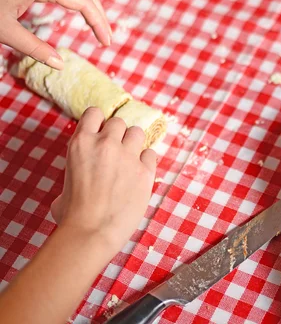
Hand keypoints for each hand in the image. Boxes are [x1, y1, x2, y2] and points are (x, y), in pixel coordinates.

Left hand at [0, 0, 111, 69]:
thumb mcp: (5, 33)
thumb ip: (35, 49)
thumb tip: (60, 64)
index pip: (83, 2)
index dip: (98, 23)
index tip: (105, 43)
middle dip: (99, 14)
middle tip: (107, 38)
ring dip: (90, 5)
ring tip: (97, 27)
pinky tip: (76, 13)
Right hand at [51, 107, 156, 253]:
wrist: (92, 233)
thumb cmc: (72, 217)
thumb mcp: (63, 187)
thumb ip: (75, 175)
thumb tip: (75, 188)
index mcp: (81, 144)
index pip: (95, 113)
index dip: (99, 122)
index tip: (101, 132)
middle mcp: (105, 144)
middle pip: (119, 122)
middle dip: (118, 135)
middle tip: (116, 152)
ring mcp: (127, 156)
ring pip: (137, 132)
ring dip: (134, 143)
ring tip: (130, 160)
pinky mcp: (145, 171)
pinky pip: (151, 154)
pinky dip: (147, 161)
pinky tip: (141, 173)